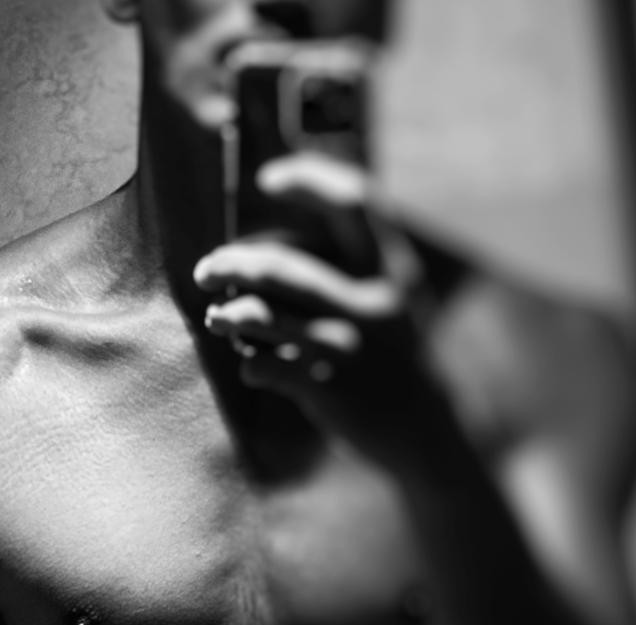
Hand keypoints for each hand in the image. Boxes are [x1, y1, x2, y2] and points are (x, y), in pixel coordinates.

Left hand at [193, 151, 455, 468]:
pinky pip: (265, 365)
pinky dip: (251, 363)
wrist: (429, 432)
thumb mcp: (396, 302)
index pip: (353, 201)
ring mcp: (348, 345)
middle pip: (281, 267)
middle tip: (206, 269)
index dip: (308, 180)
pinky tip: (253, 365)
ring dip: (228, 314)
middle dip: (232, 264)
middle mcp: (371, 303)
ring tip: (214, 316)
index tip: (268, 179)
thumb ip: (353, 268)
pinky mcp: (327, 385)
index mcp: (393, 270)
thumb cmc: (398, 358)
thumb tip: (271, 247)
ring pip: (263, 317)